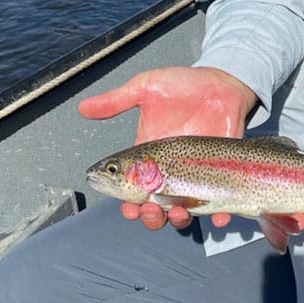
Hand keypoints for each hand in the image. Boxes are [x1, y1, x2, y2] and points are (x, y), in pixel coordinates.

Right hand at [79, 66, 256, 228]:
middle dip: (150, 217)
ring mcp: (196, 176)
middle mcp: (169, 172)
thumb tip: (82, 107)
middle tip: (150, 210)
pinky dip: (220, 217)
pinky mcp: (220, 175)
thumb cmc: (182, 85)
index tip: (128, 207)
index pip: (133, 189)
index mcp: (147, 158)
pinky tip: (219, 218)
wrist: (221, 82)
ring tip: (177, 212)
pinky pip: (221, 204)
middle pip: (155, 208)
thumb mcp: (146, 88)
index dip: (128, 204)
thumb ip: (116, 100)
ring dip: (178, 220)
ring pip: (183, 212)